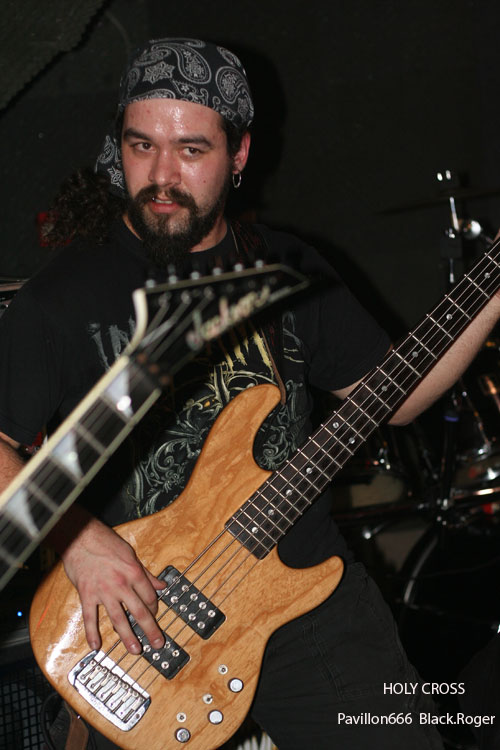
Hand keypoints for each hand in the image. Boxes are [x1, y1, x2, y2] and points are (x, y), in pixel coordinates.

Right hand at [59, 514, 164, 653]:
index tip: (155, 615)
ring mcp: (104, 592)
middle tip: (157, 643)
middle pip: (140, 612)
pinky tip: (96, 646)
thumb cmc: (106, 542)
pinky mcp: (87, 594)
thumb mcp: (131, 554)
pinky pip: (90, 617)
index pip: (150, 596)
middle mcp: (121, 584)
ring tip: (135, 650)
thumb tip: (161, 585)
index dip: (155, 608)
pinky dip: (92, 633)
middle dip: (150, 630)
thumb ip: (146, 573)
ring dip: (127, 637)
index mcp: (134, 573)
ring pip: (118, 619)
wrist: (80, 537)